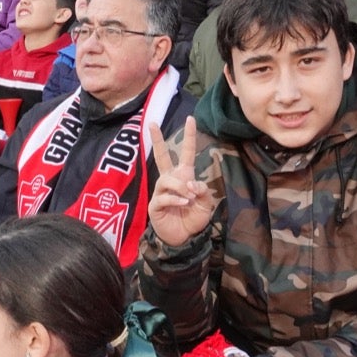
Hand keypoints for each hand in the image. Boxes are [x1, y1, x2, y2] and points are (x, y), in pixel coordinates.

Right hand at [147, 117, 218, 247]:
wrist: (184, 238)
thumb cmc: (193, 218)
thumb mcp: (205, 203)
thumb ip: (202, 190)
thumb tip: (190, 182)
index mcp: (184, 176)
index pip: (186, 153)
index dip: (189, 136)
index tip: (191, 118)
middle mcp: (170, 180)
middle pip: (161, 157)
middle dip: (157, 140)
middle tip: (151, 123)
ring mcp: (161, 192)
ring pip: (166, 180)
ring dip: (180, 187)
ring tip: (189, 197)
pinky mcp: (155, 205)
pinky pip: (163, 197)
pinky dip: (176, 199)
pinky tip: (184, 203)